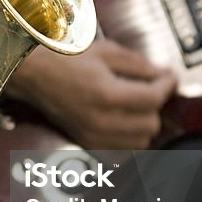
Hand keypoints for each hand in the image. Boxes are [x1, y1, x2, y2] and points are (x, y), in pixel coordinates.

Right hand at [6, 40, 176, 149]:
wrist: (33, 75)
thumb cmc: (65, 59)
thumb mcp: (105, 51)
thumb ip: (138, 65)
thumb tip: (162, 75)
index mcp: (106, 94)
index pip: (153, 98)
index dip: (167, 85)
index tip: (168, 76)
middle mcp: (101, 121)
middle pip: (151, 124)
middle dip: (155, 104)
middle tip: (149, 87)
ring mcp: (93, 136)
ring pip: (140, 141)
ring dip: (144, 123)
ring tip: (135, 105)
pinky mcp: (87, 143)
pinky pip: (123, 150)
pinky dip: (129, 137)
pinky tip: (122, 120)